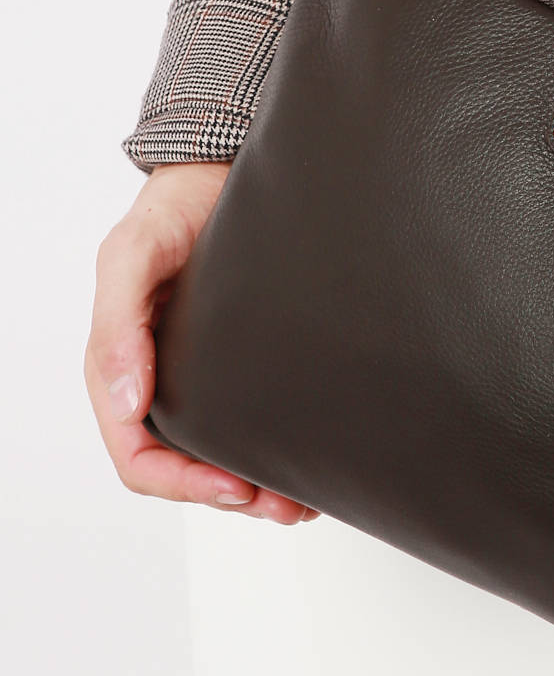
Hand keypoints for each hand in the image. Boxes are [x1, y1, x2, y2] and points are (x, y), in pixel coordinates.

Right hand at [85, 162, 317, 522]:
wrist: (222, 169)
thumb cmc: (170, 208)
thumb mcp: (130, 255)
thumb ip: (117, 326)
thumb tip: (125, 404)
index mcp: (125, 367)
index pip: (139, 454)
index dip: (182, 483)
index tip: (235, 487)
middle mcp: (164, 378)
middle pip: (186, 468)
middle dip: (232, 496)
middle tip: (287, 506)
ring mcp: (205, 373)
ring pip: (223, 454)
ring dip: (259, 486)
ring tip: (305, 498)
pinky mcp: (247, 359)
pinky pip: (256, 418)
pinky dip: (280, 447)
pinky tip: (313, 453)